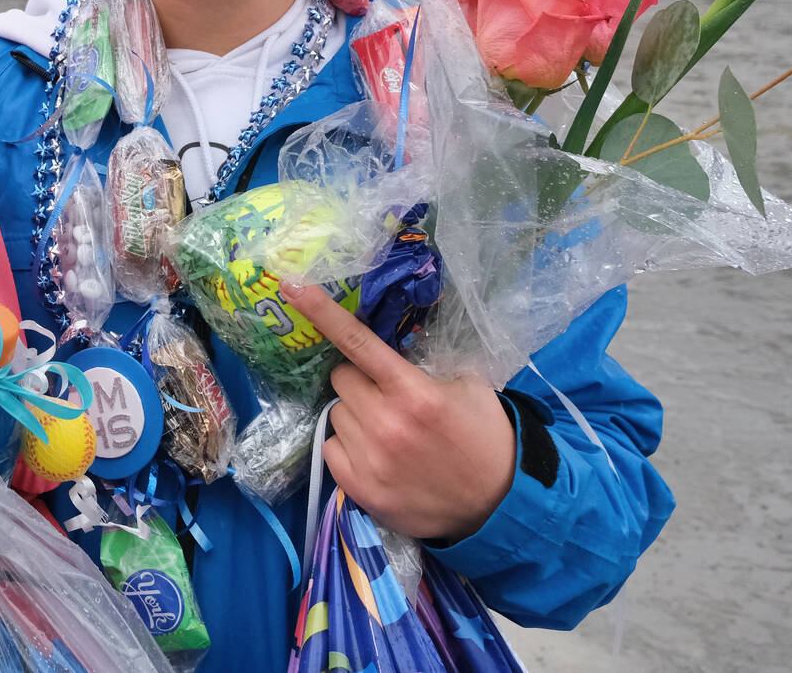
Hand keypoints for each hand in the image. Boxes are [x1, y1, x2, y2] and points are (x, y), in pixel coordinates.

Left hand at [284, 282, 515, 542]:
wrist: (499, 506)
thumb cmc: (485, 438)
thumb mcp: (467, 386)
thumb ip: (424, 362)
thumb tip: (387, 340)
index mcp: (414, 392)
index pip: (358, 342)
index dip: (322, 312)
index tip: (292, 286)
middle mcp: (387, 424)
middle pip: (341, 378)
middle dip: (360, 381)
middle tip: (388, 397)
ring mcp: (370, 459)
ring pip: (336, 413)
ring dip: (356, 415)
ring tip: (390, 432)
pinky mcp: (360, 489)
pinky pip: (331, 448)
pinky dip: (348, 447)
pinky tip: (378, 455)